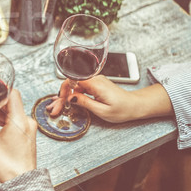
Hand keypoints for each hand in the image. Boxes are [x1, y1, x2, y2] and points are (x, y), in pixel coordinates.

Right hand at [0, 89, 36, 182]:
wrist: (20, 184)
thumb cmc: (8, 168)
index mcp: (19, 121)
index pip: (12, 93)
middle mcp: (26, 122)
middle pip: (10, 102)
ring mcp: (27, 129)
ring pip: (11, 111)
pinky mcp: (26, 135)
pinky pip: (14, 120)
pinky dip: (3, 120)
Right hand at [46, 75, 170, 122]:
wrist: (134, 106)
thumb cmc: (123, 109)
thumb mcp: (102, 110)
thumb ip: (85, 103)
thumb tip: (70, 98)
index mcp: (96, 84)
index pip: (73, 80)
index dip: (63, 90)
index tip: (59, 99)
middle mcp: (95, 79)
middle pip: (71, 83)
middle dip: (62, 95)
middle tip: (55, 107)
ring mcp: (95, 81)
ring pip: (75, 86)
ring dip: (66, 96)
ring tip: (59, 107)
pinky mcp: (95, 85)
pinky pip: (80, 88)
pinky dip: (73, 95)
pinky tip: (68, 102)